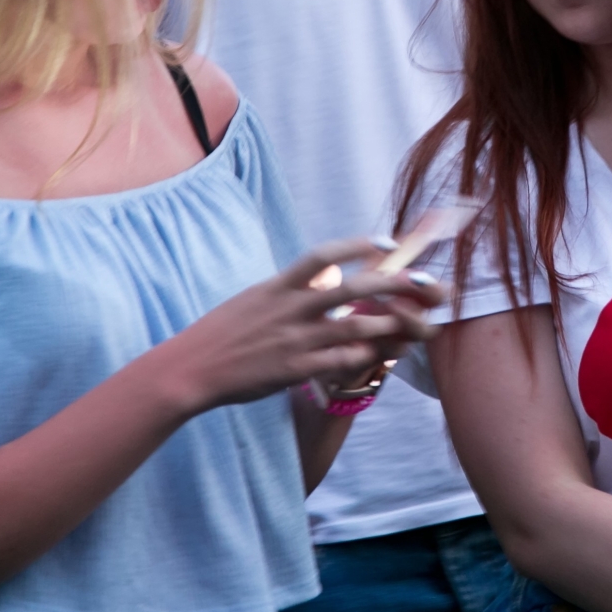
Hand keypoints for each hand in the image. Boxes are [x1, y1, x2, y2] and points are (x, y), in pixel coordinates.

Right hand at [149, 238, 443, 416]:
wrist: (191, 368)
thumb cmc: (221, 334)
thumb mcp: (252, 299)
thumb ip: (287, 290)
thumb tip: (315, 279)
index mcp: (278, 286)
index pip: (323, 256)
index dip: (356, 245)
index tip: (385, 242)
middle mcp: (289, 309)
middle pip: (349, 289)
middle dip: (389, 283)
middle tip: (420, 281)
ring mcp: (293, 340)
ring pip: (352, 327)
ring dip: (385, 325)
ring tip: (409, 322)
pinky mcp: (293, 370)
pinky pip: (337, 362)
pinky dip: (360, 357)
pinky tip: (375, 356)